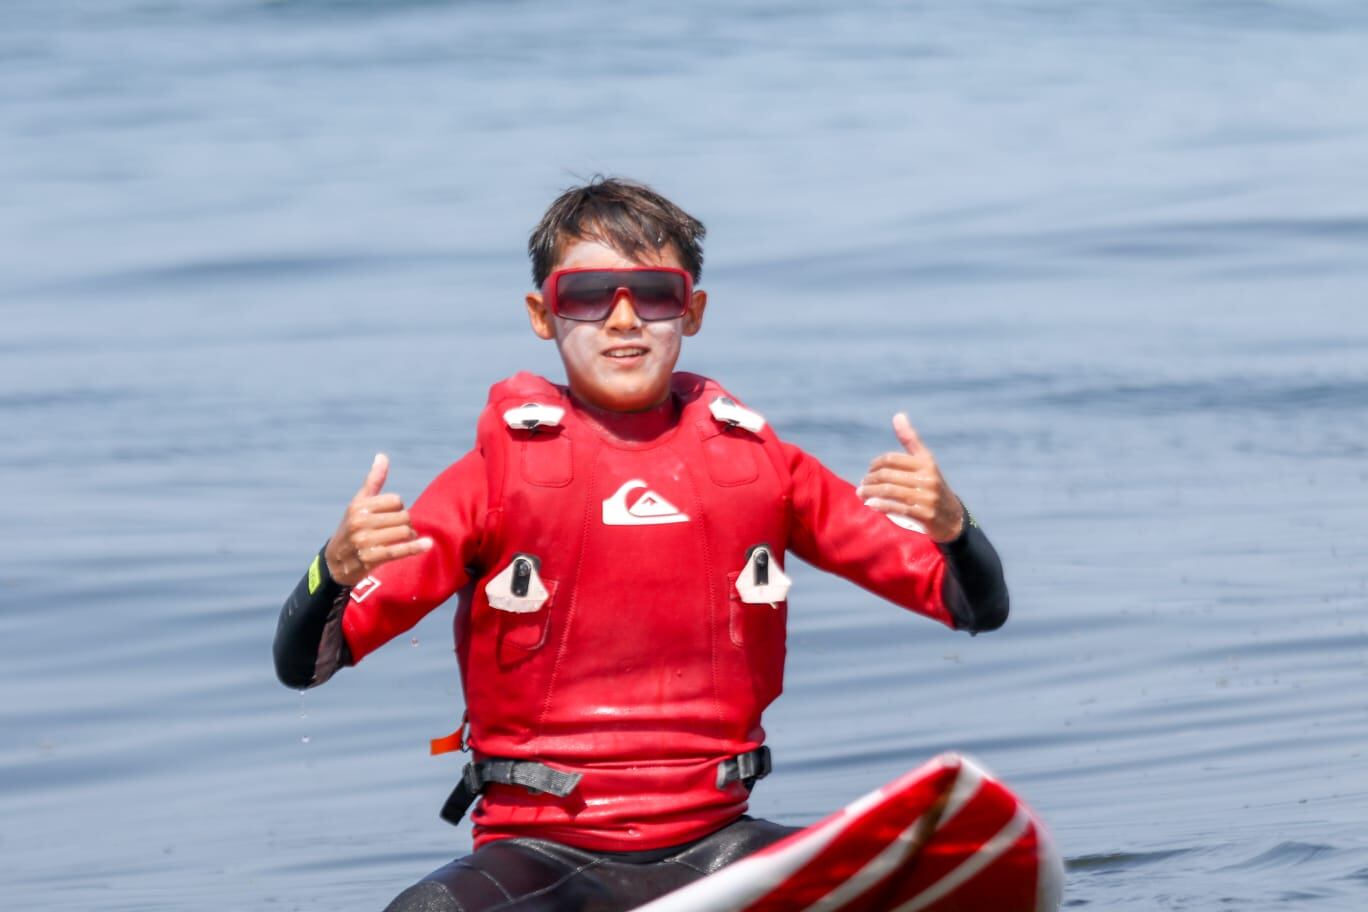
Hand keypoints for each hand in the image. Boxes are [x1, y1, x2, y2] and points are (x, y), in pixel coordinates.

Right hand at [324, 454, 432, 586]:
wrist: (336, 563)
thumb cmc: (352, 528)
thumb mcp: (359, 503)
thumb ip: (373, 481)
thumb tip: (382, 456)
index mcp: (359, 506)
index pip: (396, 501)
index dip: (398, 508)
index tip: (391, 516)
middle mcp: (360, 522)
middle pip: (403, 517)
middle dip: (406, 523)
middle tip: (399, 530)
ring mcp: (364, 541)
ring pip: (404, 532)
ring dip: (410, 536)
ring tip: (404, 539)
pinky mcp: (370, 558)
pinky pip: (399, 551)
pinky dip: (415, 547)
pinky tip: (427, 544)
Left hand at [857, 413, 964, 542]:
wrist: (951, 517)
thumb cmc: (931, 484)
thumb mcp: (925, 461)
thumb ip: (910, 440)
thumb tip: (898, 415)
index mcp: (926, 463)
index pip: (891, 459)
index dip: (875, 464)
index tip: (869, 471)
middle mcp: (928, 478)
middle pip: (887, 475)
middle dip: (869, 480)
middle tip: (862, 485)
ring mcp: (927, 497)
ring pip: (889, 491)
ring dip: (870, 492)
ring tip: (861, 494)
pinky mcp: (925, 515)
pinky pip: (897, 508)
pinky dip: (880, 505)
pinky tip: (870, 504)